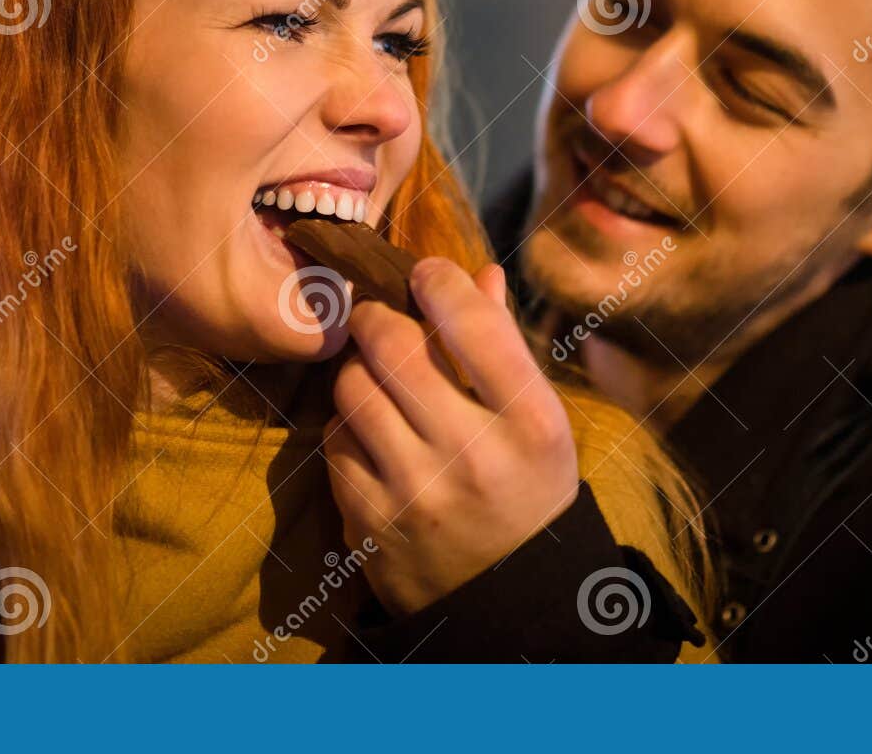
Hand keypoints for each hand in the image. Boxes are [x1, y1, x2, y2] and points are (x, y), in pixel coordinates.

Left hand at [323, 257, 579, 615]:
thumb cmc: (527, 487)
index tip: (426, 272)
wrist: (507, 599)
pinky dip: (347, 423)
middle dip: (376, 316)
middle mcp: (473, 457)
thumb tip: (477, 273)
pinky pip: (334, 440)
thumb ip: (504, 346)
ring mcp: (415, 494)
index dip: (440, 281)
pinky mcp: (368, 522)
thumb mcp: (537, 420)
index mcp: (530, 425)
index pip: (473, 324)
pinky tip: (371, 432)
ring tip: (376, 376)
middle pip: (393, 346)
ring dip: (357, 369)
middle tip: (377, 315)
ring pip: (351, 388)